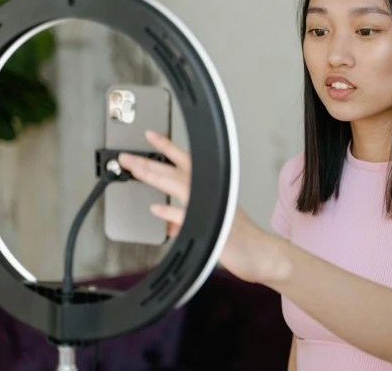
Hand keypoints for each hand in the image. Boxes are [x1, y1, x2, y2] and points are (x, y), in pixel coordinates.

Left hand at [118, 131, 279, 282]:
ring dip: (158, 178)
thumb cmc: (242, 240)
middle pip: (178, 173)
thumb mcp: (213, 224)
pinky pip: (188, 219)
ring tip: (137, 171)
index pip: (187, 163)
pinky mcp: (212, 228)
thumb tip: (169, 222)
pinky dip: (172, 214)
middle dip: (150, 163)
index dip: (168, 148)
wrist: (262, 255)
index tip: (151, 136)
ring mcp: (212, 211)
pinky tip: (158, 210)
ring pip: (181, 188)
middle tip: (128, 157)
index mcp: (212, 190)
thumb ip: (188, 220)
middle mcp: (212, 196)